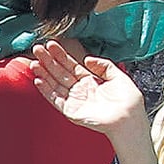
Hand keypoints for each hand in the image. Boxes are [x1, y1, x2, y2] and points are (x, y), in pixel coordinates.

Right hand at [30, 39, 144, 143]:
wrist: (128, 119)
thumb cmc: (127, 102)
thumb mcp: (118, 76)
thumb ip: (104, 65)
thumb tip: (87, 59)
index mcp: (91, 81)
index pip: (71, 65)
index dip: (61, 55)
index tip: (51, 45)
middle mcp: (80, 90)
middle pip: (60, 72)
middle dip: (48, 61)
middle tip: (38, 49)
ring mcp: (74, 100)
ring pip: (55, 84)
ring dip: (44, 73)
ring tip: (34, 62)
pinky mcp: (71, 111)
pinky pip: (55, 99)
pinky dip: (46, 90)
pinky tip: (39, 79)